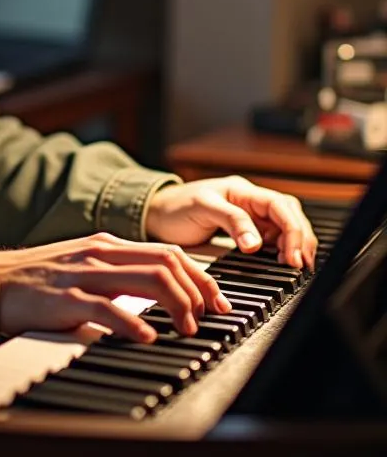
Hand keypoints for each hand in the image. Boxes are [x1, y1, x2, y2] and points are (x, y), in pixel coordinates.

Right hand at [0, 232, 232, 341]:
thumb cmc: (37, 279)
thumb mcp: (82, 265)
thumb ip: (116, 273)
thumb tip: (158, 291)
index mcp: (105, 244)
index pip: (168, 252)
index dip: (201, 277)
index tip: (216, 303)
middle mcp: (99, 253)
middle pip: (167, 262)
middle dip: (198, 291)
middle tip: (209, 318)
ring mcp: (84, 274)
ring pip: (148, 279)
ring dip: (178, 306)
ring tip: (186, 329)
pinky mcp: (66, 299)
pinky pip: (109, 309)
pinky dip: (135, 324)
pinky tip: (148, 337)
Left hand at [144, 176, 317, 269]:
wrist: (155, 215)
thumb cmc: (175, 206)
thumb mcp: (202, 208)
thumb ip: (231, 221)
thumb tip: (256, 244)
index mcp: (243, 191)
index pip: (280, 206)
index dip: (292, 231)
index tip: (292, 256)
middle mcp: (251, 202)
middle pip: (290, 216)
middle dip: (300, 239)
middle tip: (299, 265)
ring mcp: (251, 217)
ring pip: (286, 228)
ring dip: (295, 245)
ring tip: (295, 266)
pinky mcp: (247, 233)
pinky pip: (274, 240)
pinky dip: (283, 250)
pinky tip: (282, 263)